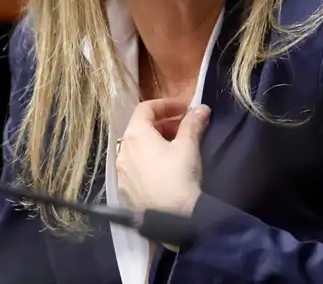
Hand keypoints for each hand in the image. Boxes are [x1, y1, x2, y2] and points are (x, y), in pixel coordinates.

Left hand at [116, 100, 209, 217]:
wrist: (171, 219)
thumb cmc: (179, 176)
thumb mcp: (189, 146)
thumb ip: (193, 123)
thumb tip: (201, 108)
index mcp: (136, 135)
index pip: (146, 108)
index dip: (167, 104)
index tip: (186, 108)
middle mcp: (122, 151)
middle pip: (140, 128)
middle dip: (164, 123)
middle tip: (185, 127)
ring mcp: (121, 172)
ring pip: (137, 148)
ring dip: (156, 142)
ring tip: (177, 148)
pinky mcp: (124, 190)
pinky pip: (135, 167)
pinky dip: (149, 160)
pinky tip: (165, 170)